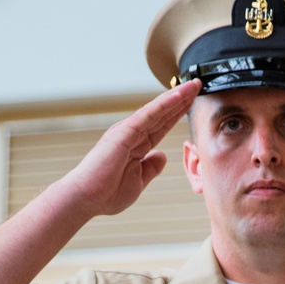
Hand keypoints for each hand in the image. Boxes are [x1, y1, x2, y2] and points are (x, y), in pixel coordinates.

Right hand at [66, 81, 199, 218]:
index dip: (178, 113)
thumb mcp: (139, 180)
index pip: (162, 125)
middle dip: (181, 100)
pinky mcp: (124, 133)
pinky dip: (164, 104)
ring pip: (158, 110)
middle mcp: (132, 133)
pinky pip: (148, 115)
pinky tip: (179, 95)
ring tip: (194, 85)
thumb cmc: (107, 192)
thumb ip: (151, 167)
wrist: (86, 198)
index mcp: (136, 145)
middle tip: (198, 85)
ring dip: (177, 97)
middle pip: (163, 113)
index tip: (193, 102)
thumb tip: (163, 155)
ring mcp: (128, 131)